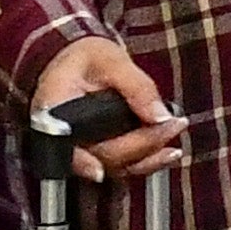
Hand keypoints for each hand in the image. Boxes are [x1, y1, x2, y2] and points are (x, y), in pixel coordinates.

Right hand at [31, 34, 183, 180]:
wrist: (78, 62)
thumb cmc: (88, 58)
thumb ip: (136, 87)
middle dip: (142, 144)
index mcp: (54, 107)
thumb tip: (161, 116)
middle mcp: (62, 134)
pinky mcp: (97, 152)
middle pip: (101, 154)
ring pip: (114, 166)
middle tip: (175, 124)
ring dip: (148, 158)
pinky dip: (146, 162)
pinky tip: (167, 154)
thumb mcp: (112, 61)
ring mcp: (80, 147)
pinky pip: (121, 165)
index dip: (79, 162)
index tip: (98, 171)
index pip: (62, 141)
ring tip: (175, 140)